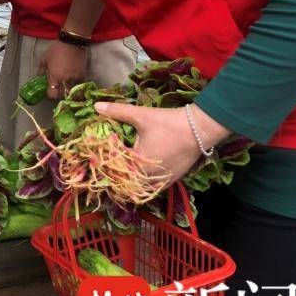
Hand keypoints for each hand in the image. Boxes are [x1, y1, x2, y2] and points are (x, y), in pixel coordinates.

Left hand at [39, 41, 86, 98]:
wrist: (71, 42)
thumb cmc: (56, 50)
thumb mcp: (44, 60)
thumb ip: (41, 71)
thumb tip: (39, 79)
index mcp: (55, 77)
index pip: (53, 95)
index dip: (50, 95)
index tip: (48, 92)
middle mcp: (66, 80)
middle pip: (62, 95)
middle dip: (58, 94)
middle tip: (56, 89)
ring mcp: (76, 79)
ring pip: (72, 92)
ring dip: (67, 91)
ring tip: (64, 86)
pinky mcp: (83, 75)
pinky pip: (78, 85)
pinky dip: (74, 85)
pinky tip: (71, 81)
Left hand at [94, 102, 231, 185]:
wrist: (199, 129)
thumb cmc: (168, 123)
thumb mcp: (141, 115)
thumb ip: (117, 111)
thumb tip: (96, 106)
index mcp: (139, 164)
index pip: (115, 171)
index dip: (104, 165)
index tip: (97, 158)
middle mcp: (150, 177)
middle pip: (126, 183)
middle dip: (116, 175)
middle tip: (106, 166)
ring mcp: (163, 180)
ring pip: (140, 189)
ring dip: (130, 182)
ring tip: (121, 172)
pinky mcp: (173, 179)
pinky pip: (154, 187)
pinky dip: (145, 184)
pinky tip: (139, 176)